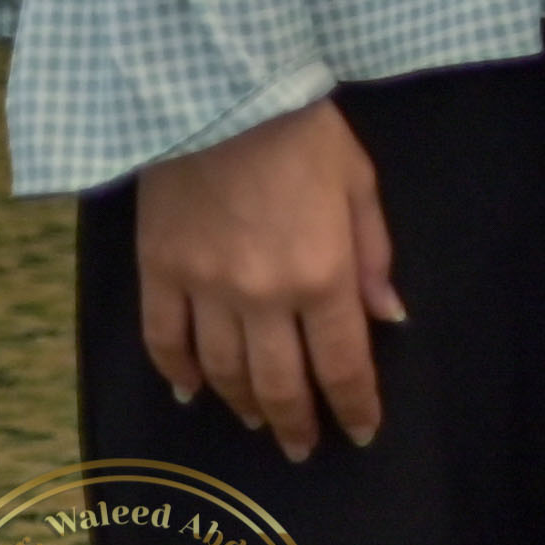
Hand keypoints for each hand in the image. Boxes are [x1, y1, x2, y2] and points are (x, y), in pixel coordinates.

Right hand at [133, 100, 401, 459]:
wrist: (219, 96)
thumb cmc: (302, 134)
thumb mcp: (359, 185)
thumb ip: (372, 257)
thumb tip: (387, 319)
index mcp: (322, 275)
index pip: (340, 364)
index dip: (352, 406)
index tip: (359, 433)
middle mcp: (263, 296)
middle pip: (279, 382)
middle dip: (295, 423)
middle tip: (302, 448)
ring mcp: (204, 289)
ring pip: (222, 371)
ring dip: (242, 404)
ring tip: (257, 420)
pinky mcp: (158, 273)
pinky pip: (164, 340)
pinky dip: (177, 372)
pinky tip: (190, 392)